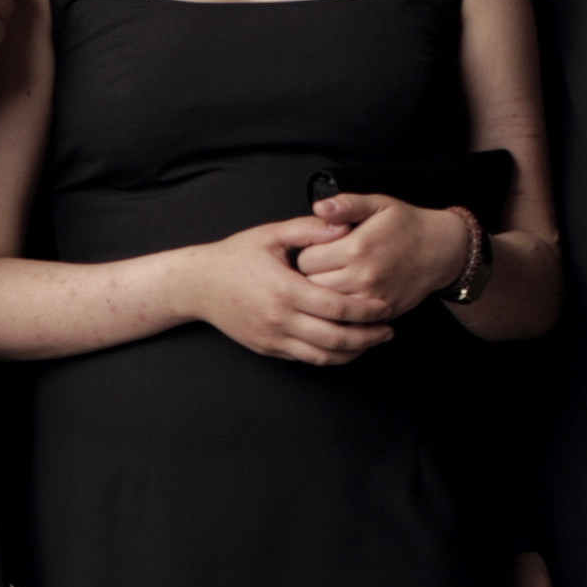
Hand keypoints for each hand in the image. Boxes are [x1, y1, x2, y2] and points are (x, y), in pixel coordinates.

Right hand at [194, 218, 395, 364]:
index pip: (336, 307)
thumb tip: (345, 227)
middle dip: (367, 336)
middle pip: (335, 337)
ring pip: (322, 355)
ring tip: (371, 341)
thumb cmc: (235, 257)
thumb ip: (310, 230)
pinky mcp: (269, 348)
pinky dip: (330, 356)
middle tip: (387, 330)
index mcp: (285, 289)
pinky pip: (306, 359)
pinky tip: (344, 346)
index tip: (384, 306)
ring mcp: (273, 337)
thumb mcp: (271, 234)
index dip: (365, 310)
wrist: (198, 285)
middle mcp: (280, 318)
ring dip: (352, 352)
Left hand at [294, 195, 471, 324]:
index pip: (306, 260)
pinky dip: (342, 311)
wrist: (440, 250)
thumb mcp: (377, 204)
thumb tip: (319, 208)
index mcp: (357, 247)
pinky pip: (347, 320)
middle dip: (311, 276)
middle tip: (322, 266)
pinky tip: (345, 296)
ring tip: (332, 279)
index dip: (307, 253)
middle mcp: (363, 276)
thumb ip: (346, 204)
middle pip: (312, 286)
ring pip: (326, 306)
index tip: (317, 249)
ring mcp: (372, 299)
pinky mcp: (380, 313)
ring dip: (324, 295)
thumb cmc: (407, 225)